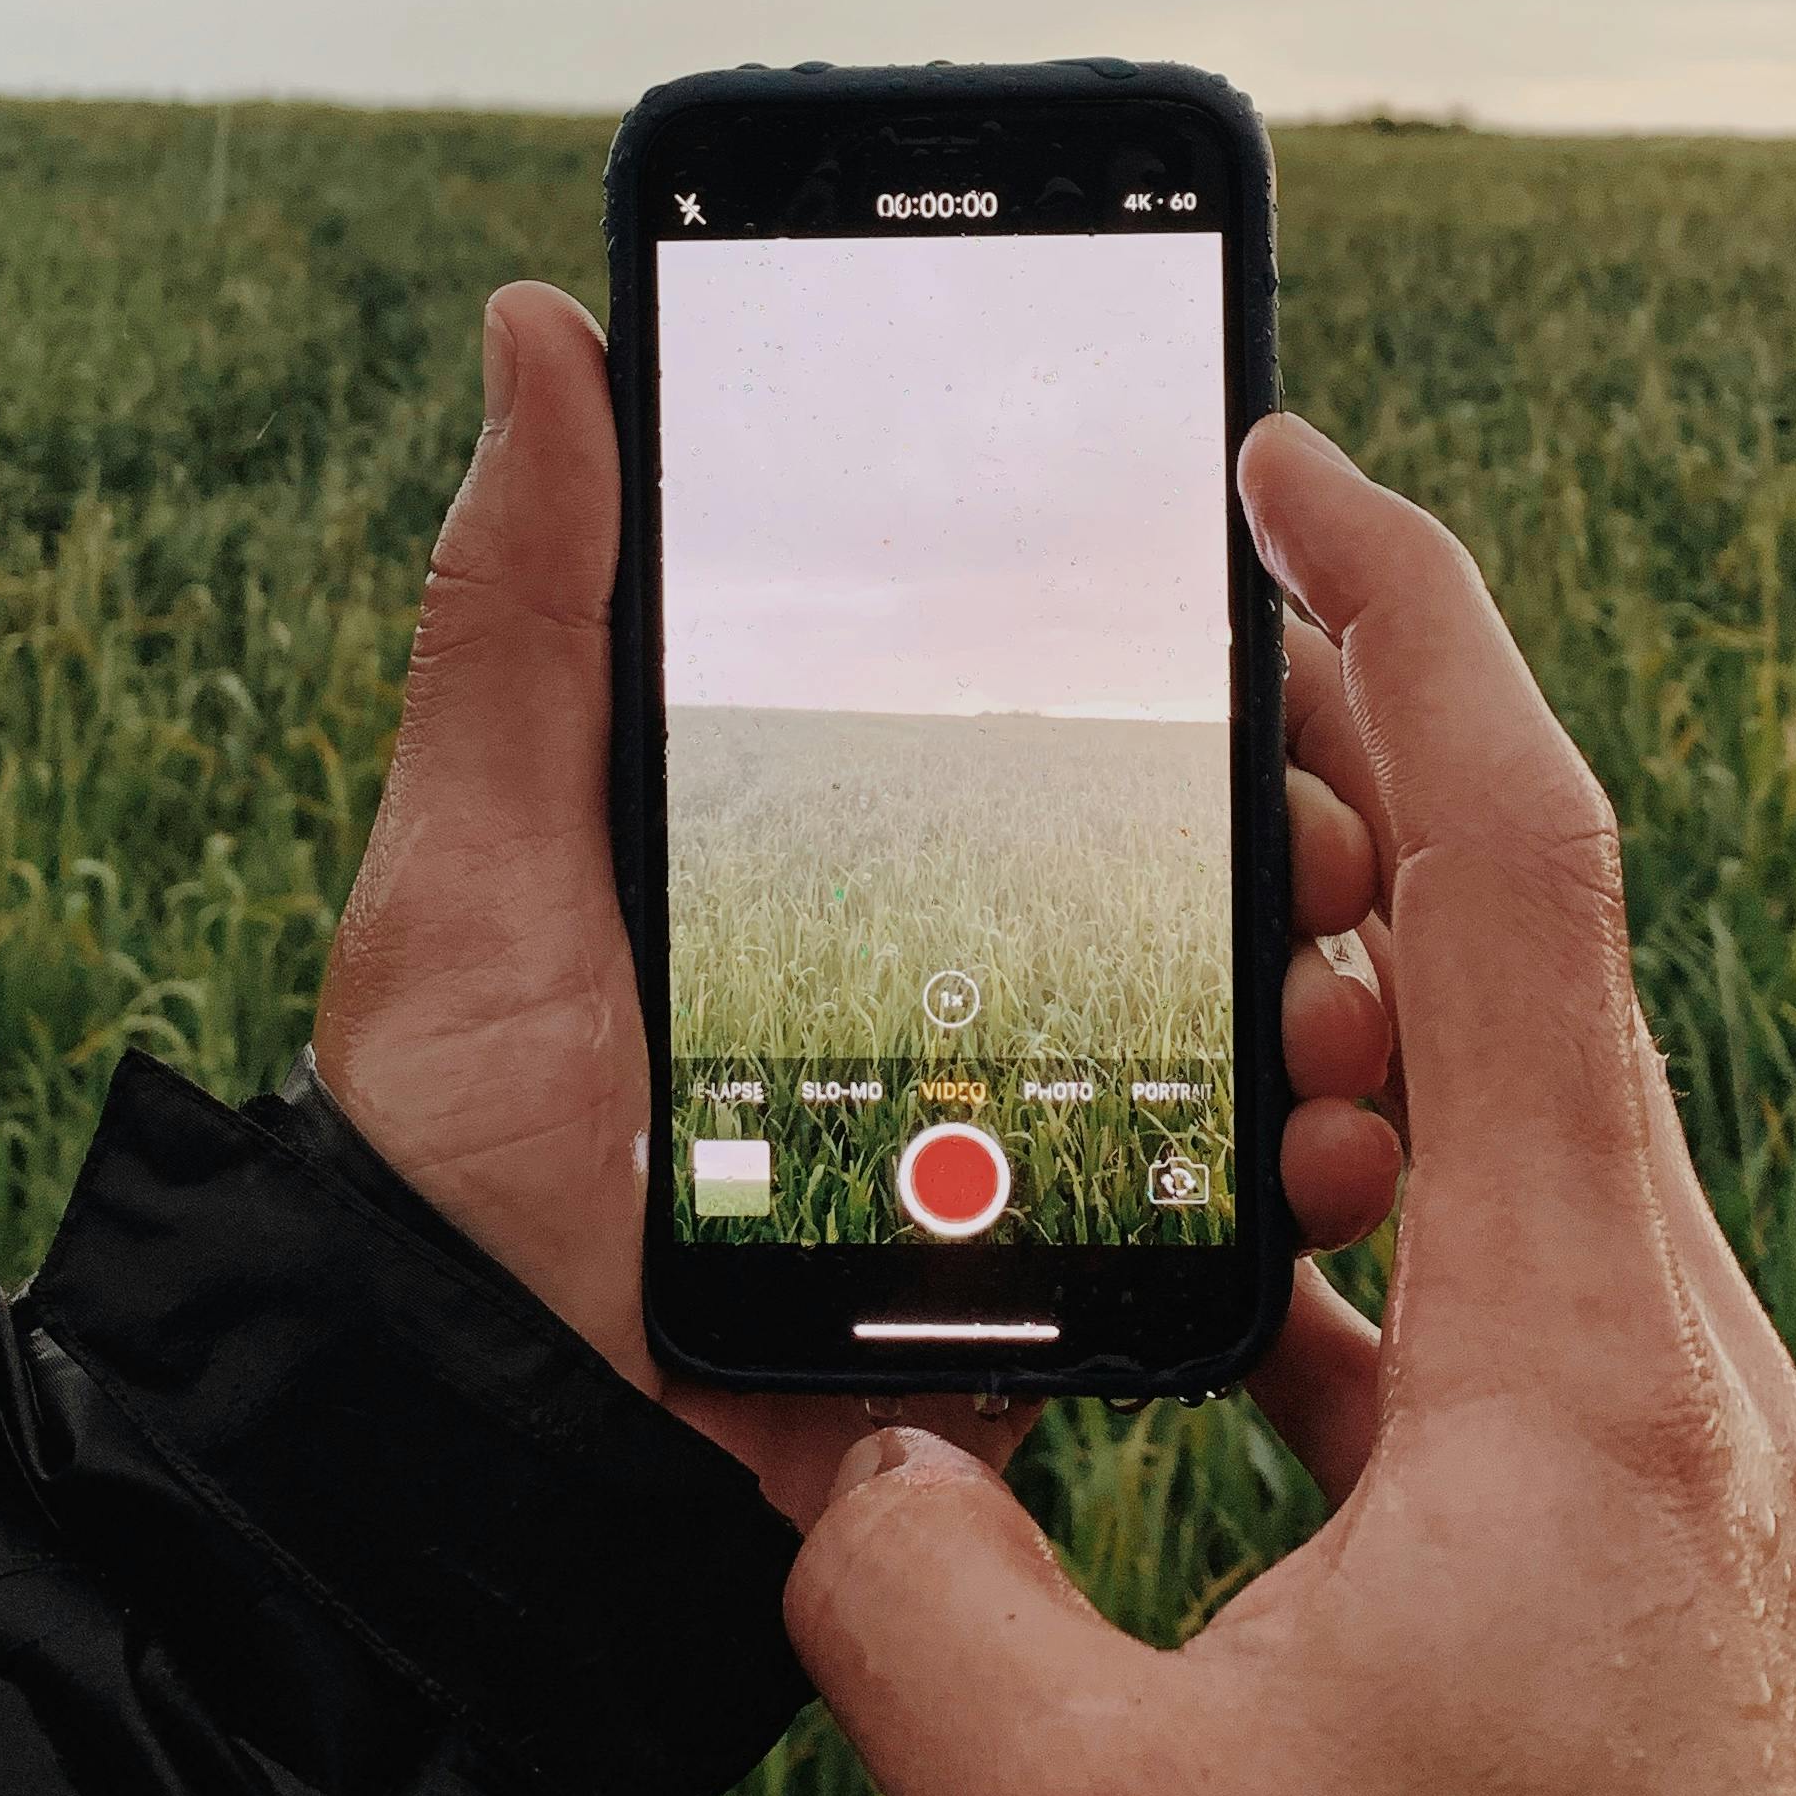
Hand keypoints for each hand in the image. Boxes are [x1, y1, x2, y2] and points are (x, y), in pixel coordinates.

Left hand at [312, 285, 1400, 1529]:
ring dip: (1335, 948)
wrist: (493, 1477)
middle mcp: (946, 952)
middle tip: (1319, 769)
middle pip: (1179, 827)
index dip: (1167, 626)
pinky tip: (1334, 1115)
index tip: (1258, 556)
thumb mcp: (479, 861)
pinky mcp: (1059, 1258)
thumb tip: (538, 318)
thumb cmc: (458, 1163)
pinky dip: (1314, 1140)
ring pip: (1243, 992)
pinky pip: (1226, 1186)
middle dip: (1291, 778)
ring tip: (1336, 947)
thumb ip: (527, 609)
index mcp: (830, 836)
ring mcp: (1016, 1107)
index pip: (1034, 690)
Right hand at [784, 414, 1795, 1795]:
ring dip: (1355, 1002)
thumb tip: (821, 1450)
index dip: (1404, 617)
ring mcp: (1665, 1434)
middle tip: (1177, 701)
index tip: (1287, 460)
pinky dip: (1367, 1193)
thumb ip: (903, 1589)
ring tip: (1186, 973)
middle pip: (1529, 942)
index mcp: (1568, 1341)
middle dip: (1352, 779)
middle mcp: (1659, 1344)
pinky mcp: (1636, 1524)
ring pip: (1519, 1101)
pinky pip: (1498, 1264)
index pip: (1515, 860)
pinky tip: (1234, 1258)